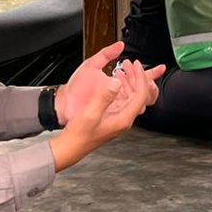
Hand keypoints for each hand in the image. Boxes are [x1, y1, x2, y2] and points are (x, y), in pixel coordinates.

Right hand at [50, 45, 163, 170]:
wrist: (71, 147)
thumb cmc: (80, 134)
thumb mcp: (91, 113)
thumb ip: (104, 97)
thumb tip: (116, 82)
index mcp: (123, 118)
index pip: (140, 95)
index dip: (140, 77)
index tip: (136, 65)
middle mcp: (124, 119)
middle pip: (139, 95)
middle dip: (137, 77)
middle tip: (131, 64)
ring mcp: (119, 118)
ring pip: (131, 96)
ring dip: (129, 81)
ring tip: (123, 68)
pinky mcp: (113, 117)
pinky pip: (123, 99)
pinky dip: (121, 87)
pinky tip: (114, 81)